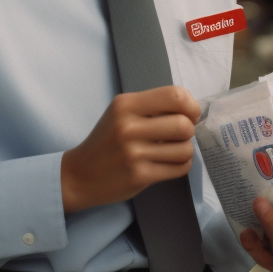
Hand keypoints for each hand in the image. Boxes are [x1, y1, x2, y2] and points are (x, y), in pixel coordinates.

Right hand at [61, 86, 200, 213]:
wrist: (81, 174)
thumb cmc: (107, 140)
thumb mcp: (122, 113)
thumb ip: (152, 106)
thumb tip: (191, 111)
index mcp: (126, 104)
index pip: (175, 96)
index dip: (191, 106)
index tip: (189, 114)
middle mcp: (128, 126)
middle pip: (184, 125)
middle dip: (188, 131)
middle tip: (178, 135)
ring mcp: (133, 153)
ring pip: (185, 149)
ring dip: (185, 150)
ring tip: (172, 150)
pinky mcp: (139, 176)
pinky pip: (180, 168)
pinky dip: (182, 164)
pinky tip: (169, 162)